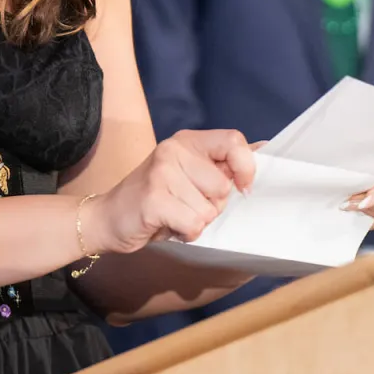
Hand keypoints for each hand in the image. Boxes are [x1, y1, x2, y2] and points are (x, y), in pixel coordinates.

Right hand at [88, 130, 256, 252]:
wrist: (106, 218)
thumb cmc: (156, 199)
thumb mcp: (188, 174)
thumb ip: (222, 163)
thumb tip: (266, 148)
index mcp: (186, 141)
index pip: (234, 140)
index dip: (246, 167)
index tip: (242, 188)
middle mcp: (173, 150)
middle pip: (223, 185)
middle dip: (212, 205)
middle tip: (186, 205)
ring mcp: (162, 173)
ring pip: (210, 210)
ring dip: (197, 222)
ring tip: (175, 215)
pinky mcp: (154, 199)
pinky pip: (194, 224)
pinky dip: (186, 233)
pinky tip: (168, 226)